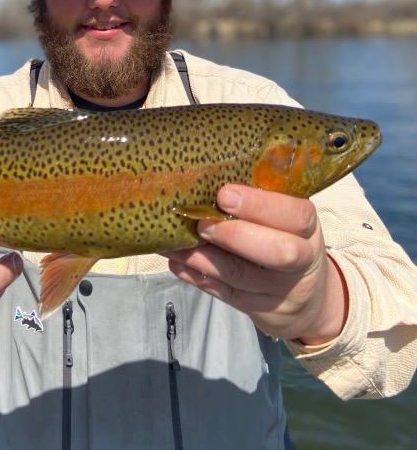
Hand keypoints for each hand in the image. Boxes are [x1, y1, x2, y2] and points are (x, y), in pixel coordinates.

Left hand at [164, 185, 347, 344]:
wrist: (308, 299)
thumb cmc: (286, 239)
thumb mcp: (285, 218)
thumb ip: (260, 200)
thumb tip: (210, 173)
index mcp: (307, 228)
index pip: (296, 215)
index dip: (260, 205)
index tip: (224, 194)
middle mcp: (301, 260)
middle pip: (278, 252)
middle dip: (234, 235)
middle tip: (201, 222)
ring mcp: (281, 289)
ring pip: (241, 276)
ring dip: (203, 258)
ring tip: (174, 242)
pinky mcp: (260, 309)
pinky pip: (226, 295)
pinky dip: (197, 278)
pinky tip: (177, 263)